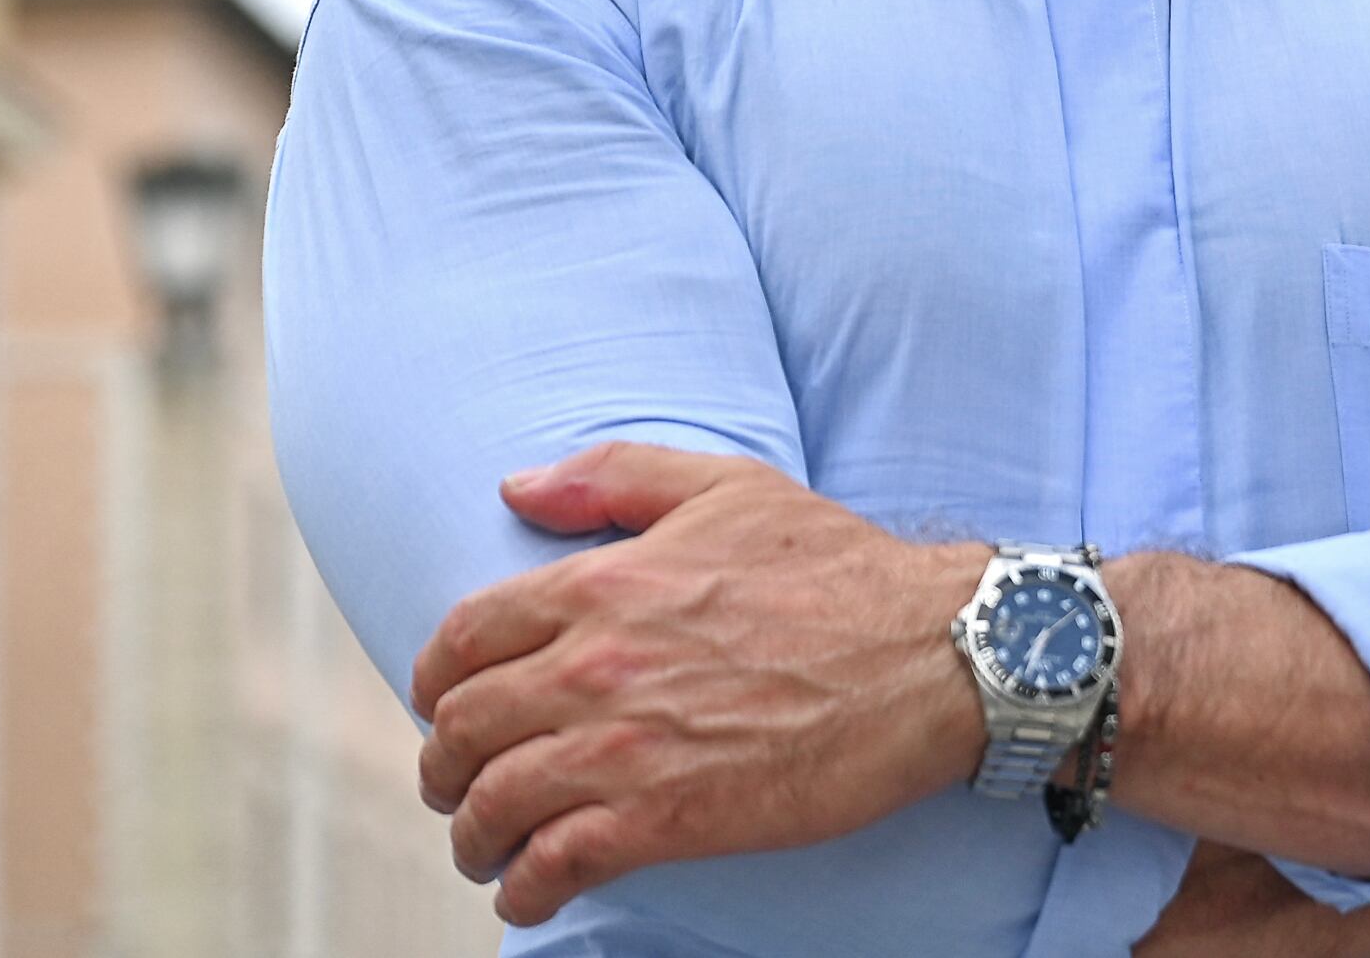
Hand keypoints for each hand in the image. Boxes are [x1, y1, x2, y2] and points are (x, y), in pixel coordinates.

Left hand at [409, 441, 984, 925]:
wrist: (932, 655)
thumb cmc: (841, 569)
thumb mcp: (731, 487)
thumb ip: (614, 477)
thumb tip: (516, 487)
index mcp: (601, 584)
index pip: (464, 638)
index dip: (437, 679)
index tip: (448, 704)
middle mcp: (594, 666)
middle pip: (461, 728)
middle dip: (444, 764)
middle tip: (460, 783)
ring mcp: (623, 748)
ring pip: (492, 806)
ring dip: (473, 836)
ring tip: (488, 849)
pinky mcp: (664, 820)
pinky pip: (552, 866)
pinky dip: (525, 888)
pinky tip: (533, 891)